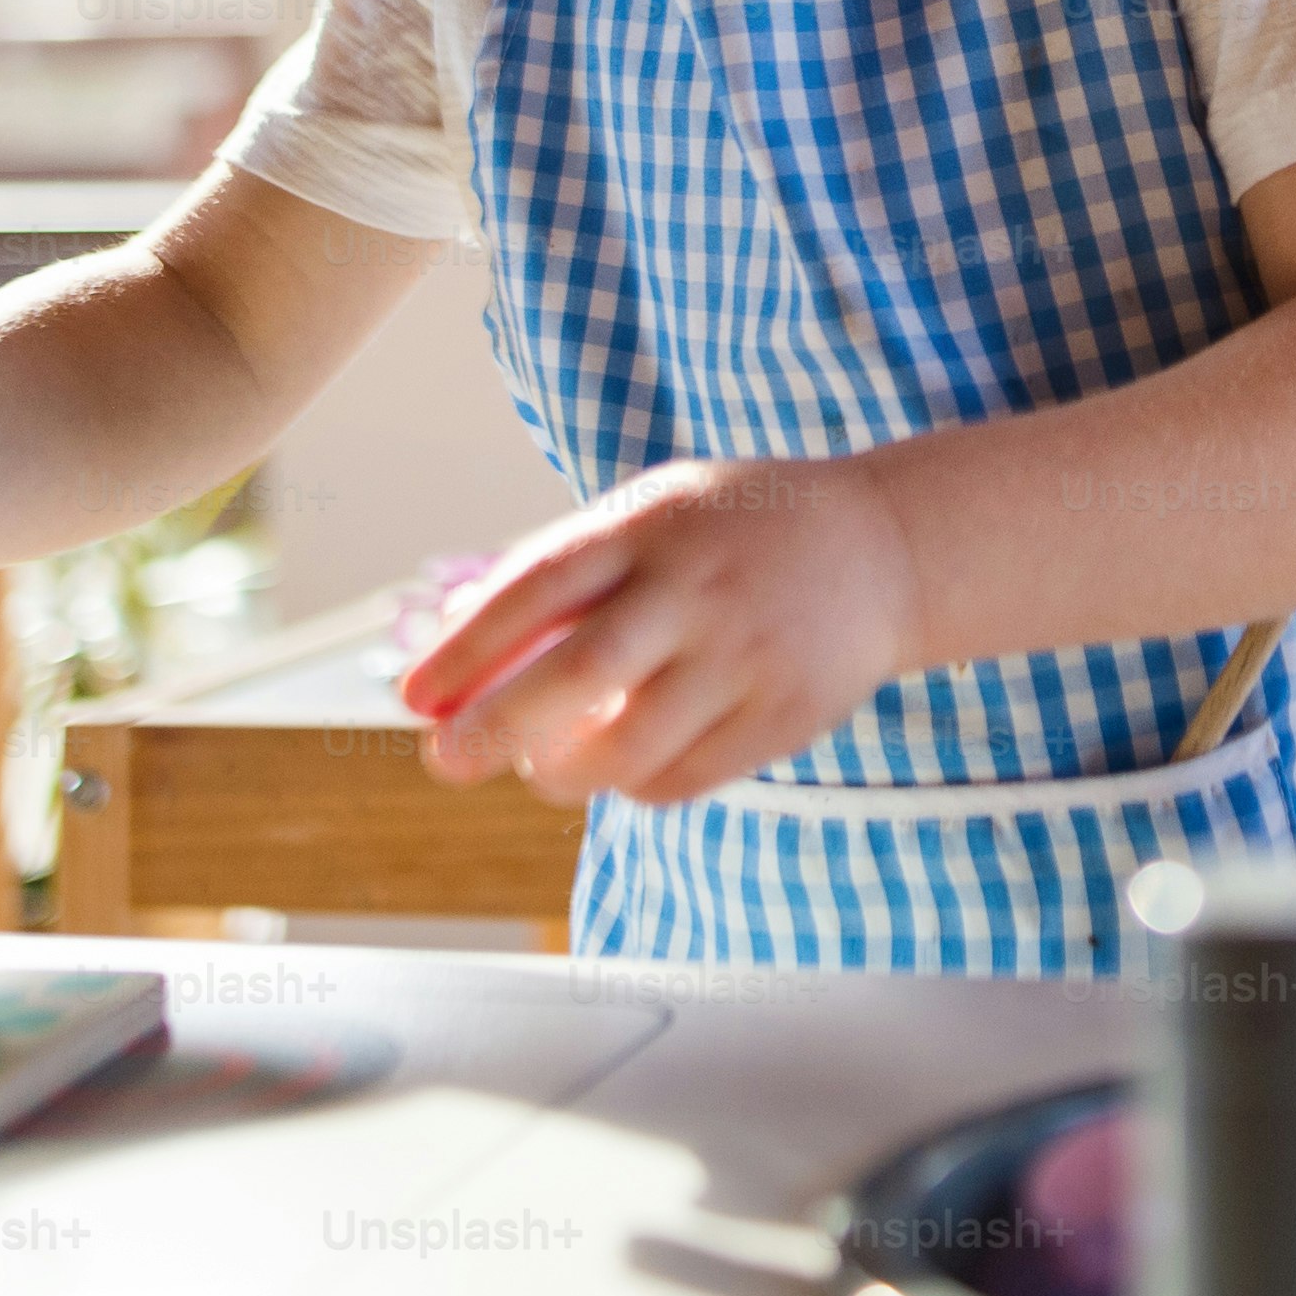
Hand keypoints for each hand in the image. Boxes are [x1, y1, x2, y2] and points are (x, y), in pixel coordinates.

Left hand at [398, 454, 923, 804]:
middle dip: (492, 729)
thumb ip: (567, 565)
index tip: (413, 697)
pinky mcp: (779, 718)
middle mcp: (695, 590)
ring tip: (541, 765)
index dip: (464, 650)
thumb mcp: (655, 511)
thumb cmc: (735, 531)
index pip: (536, 590)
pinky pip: (678, 780)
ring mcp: (743, 657)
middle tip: (446, 761)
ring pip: (624, 750)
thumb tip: (455, 637)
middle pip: (574, 677)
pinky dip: (629, 785)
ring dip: (560, 772)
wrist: (882, 549)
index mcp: (652, 526)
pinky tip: (620, 763)